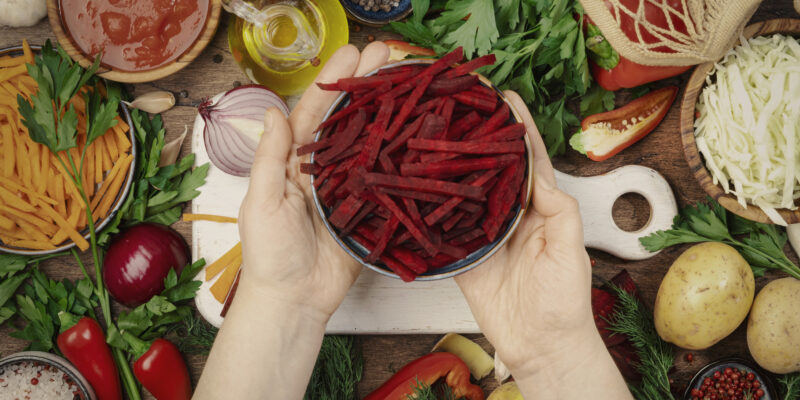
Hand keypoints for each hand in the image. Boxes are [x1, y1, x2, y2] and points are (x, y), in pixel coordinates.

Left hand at [237, 42, 389, 320]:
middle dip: (367, 87)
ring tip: (408, 82)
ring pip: (371, 145)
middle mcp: (324, 170)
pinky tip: (418, 134)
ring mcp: (349, 189)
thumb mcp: (261, 202)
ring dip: (387, 114)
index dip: (334, 82)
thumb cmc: (269, 255)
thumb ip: (271, 159)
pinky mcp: (369, 212)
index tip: (353, 52)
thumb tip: (273, 112)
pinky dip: (401, 158)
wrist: (293, 301)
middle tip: (389, 55)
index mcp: (294, 163)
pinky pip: (387, 181)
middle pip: (349, 121)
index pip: (315, 114)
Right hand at [455, 91, 598, 378]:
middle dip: (479, 140)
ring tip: (435, 137)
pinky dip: (433, 211)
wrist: (541, 347)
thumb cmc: (565, 303)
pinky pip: (446, 230)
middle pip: (492, 171)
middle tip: (461, 109)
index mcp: (541, 210)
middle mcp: (510, 217)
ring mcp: (485, 236)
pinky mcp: (465, 258)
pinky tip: (420, 188)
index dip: (518, 130)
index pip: (529, 161)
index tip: (505, 99)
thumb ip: (558, 211)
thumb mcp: (570, 252)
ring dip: (453, 168)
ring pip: (466, 194)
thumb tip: (538, 175)